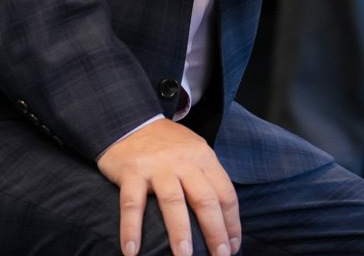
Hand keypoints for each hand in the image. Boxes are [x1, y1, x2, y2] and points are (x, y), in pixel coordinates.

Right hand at [96, 118, 240, 255]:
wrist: (130, 120)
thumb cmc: (166, 144)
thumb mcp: (194, 152)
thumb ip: (206, 177)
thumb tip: (221, 216)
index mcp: (204, 158)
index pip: (225, 193)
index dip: (231, 223)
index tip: (233, 246)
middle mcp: (184, 162)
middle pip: (205, 199)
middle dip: (215, 231)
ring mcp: (157, 167)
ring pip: (173, 202)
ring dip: (180, 232)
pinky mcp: (131, 172)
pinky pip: (132, 204)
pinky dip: (131, 228)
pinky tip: (132, 250)